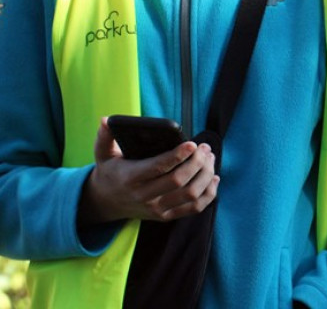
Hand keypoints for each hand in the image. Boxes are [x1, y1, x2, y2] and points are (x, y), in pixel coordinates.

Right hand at [78, 117, 219, 225]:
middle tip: (205, 148)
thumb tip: (106, 119)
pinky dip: (208, 194)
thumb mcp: (103, 154)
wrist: (106, 203)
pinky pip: (194, 208)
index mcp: (130, 178)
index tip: (192, 144)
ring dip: (206, 174)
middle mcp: (143, 196)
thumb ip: (105, 137)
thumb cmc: (110, 171)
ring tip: (209, 157)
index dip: (178, 156)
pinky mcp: (165, 216)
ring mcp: (156, 209)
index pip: (158, 168)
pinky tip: (213, 177)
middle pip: (179, 180)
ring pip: (190, 194)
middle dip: (197, 162)